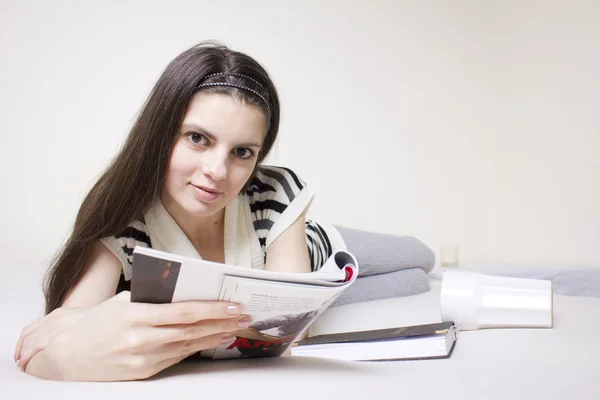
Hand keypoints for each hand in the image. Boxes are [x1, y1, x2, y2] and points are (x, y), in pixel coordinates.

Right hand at [22, 291, 249, 380]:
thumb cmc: (95, 322)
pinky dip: (197, 348)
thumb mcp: (121, 302)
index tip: (233, 304)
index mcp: (134, 315)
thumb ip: (151, 297)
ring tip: (234, 328)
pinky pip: (176, 357)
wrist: (66, 356)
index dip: (211, 309)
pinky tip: (212, 340)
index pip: (182, 312)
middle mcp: (140, 339)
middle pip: (190, 330)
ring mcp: (142, 359)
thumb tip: (185, 290)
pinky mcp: (143, 373)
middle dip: (221, 322)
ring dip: (214, 336)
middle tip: (244, 316)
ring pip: (187, 346)